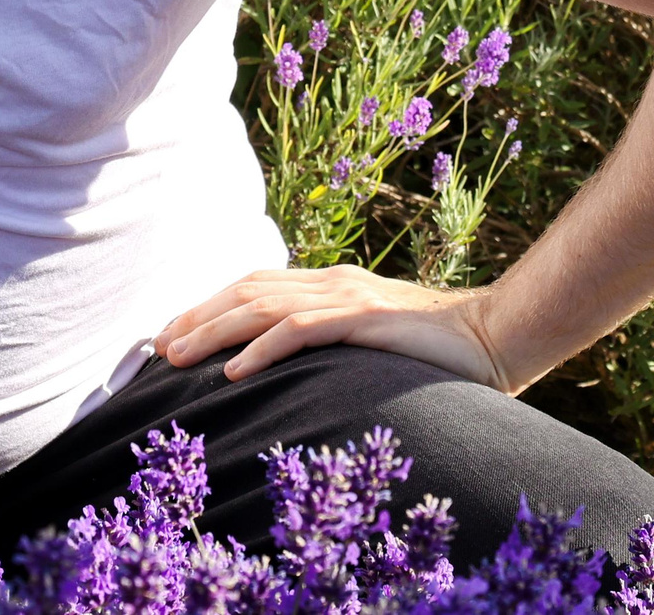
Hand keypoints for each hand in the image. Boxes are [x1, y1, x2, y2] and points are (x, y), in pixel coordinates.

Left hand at [153, 265, 516, 391]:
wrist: (496, 335)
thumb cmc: (435, 350)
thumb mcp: (370, 341)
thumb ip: (333, 341)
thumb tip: (287, 368)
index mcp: (330, 284)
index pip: (253, 288)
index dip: (207, 307)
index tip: (171, 333)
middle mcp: (331, 282)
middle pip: (246, 292)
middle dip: (196, 318)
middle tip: (157, 348)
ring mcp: (347, 298)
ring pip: (262, 307)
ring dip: (214, 332)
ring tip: (178, 358)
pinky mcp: (365, 321)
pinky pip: (301, 331)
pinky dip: (262, 349)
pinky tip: (235, 372)